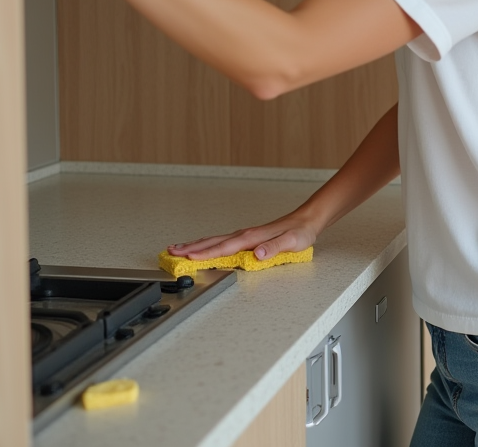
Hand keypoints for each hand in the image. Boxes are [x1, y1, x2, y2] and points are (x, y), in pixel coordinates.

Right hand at [166, 210, 320, 261]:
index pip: (224, 247)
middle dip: (191, 248)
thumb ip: (274, 248)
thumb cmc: (300, 232)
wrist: (307, 221)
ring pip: (215, 240)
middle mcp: (244, 235)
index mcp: (252, 237)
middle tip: (170, 252)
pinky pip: (222, 241)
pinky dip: (208, 244)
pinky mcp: (247, 238)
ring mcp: (244, 235)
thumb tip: (258, 254)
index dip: (205, 253)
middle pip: (212, 242)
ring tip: (177, 249)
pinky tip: (202, 246)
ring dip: (195, 245)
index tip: (188, 257)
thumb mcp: (292, 242)